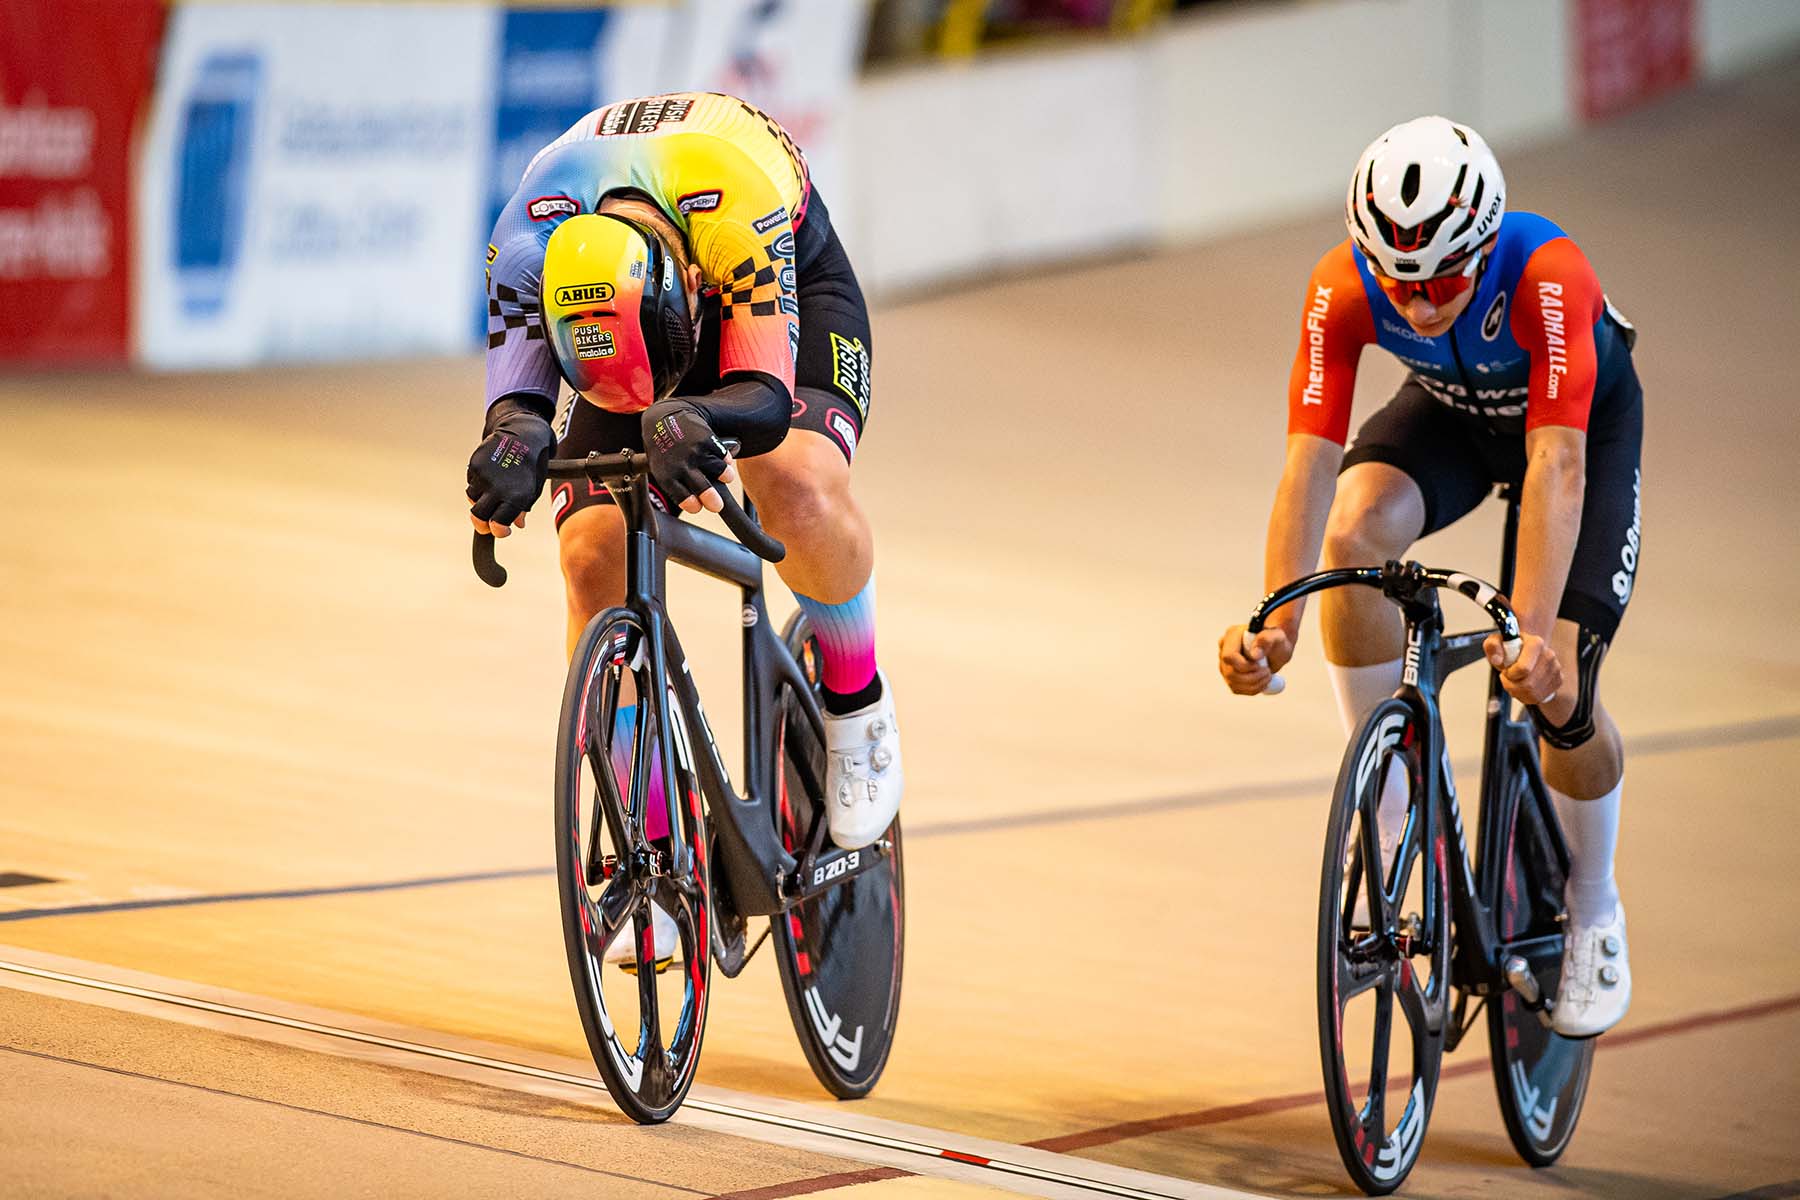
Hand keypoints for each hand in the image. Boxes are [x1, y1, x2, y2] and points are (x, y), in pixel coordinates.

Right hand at [467, 401, 553, 538]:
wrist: (524, 434)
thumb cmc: (532, 464)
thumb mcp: (533, 488)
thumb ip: (523, 508)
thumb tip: (517, 524)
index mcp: (515, 497)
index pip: (498, 525)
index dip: (498, 531)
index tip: (501, 531)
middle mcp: (497, 488)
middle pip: (479, 516)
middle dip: (481, 525)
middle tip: (486, 526)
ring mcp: (483, 476)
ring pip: (472, 500)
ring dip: (480, 502)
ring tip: (492, 494)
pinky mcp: (475, 465)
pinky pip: (471, 483)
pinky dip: (477, 486)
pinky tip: (489, 478)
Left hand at [642, 399, 737, 513]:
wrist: (664, 418)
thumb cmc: (664, 448)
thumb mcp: (661, 468)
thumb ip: (676, 484)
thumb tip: (699, 501)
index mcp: (667, 476)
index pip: (684, 498)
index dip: (694, 505)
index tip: (699, 507)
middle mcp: (682, 465)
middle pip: (704, 490)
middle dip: (714, 501)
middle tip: (718, 505)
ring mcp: (696, 452)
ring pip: (721, 473)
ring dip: (726, 476)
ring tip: (726, 476)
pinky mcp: (708, 440)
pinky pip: (725, 457)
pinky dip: (726, 460)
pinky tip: (722, 459)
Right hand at [1219, 623, 1293, 694]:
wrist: (1276, 648)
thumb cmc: (1276, 639)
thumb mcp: (1277, 636)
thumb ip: (1267, 640)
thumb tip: (1254, 655)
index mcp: (1232, 635)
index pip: (1229, 656)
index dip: (1244, 666)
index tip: (1260, 665)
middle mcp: (1224, 649)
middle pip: (1230, 673)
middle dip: (1252, 677)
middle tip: (1268, 672)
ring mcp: (1225, 663)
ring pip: (1233, 683)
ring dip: (1254, 685)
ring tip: (1268, 676)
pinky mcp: (1230, 676)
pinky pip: (1236, 689)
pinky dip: (1252, 689)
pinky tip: (1262, 681)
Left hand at [1485, 631, 1561, 705]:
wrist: (1525, 652)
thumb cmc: (1509, 648)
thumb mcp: (1495, 642)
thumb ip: (1492, 646)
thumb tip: (1497, 660)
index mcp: (1535, 643)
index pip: (1523, 669)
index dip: (1510, 675)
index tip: (1505, 670)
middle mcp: (1549, 655)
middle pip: (1528, 684)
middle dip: (1512, 686)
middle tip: (1507, 679)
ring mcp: (1556, 668)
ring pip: (1533, 693)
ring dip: (1517, 692)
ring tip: (1513, 682)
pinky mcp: (1558, 680)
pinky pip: (1539, 698)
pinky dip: (1526, 697)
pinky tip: (1522, 687)